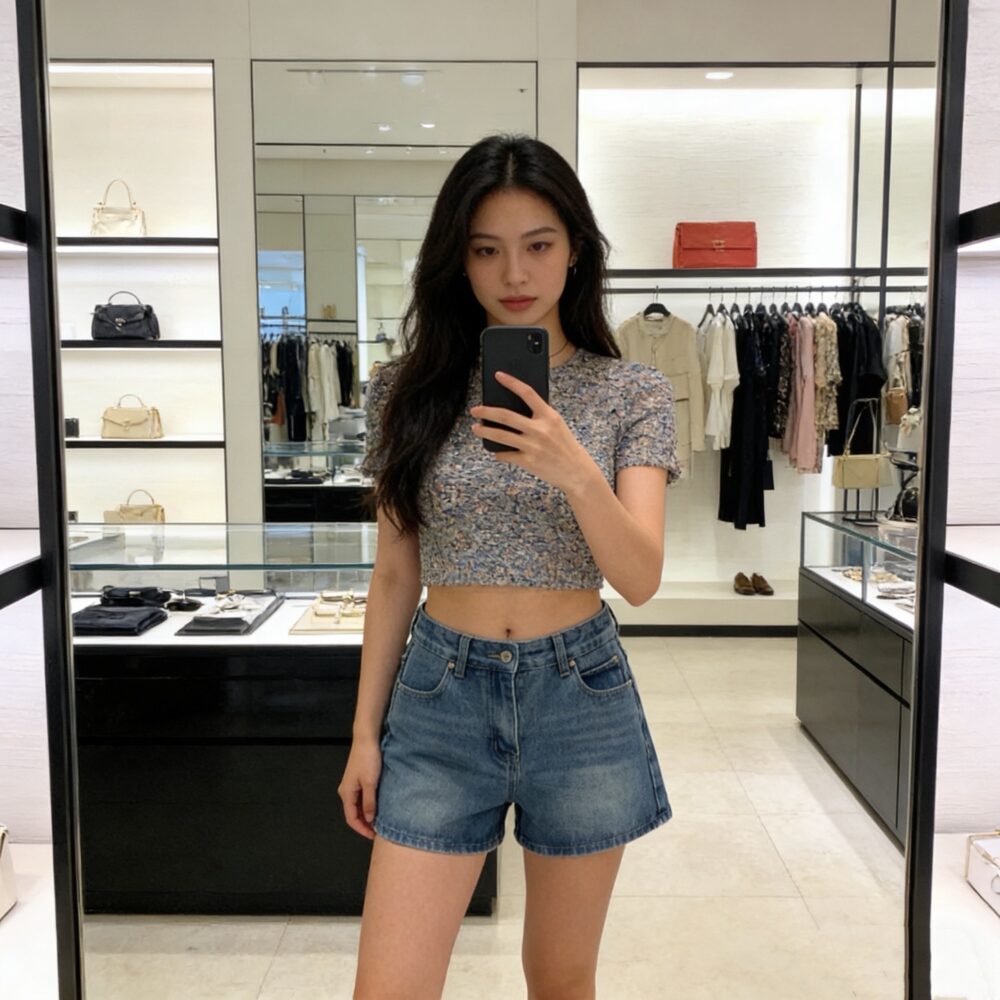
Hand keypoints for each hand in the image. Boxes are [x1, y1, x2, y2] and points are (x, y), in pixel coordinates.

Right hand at [337, 735, 382, 839]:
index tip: (373, 836)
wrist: (366, 739)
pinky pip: (360, 798)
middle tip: (378, 831)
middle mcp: (346, 791)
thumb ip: (369, 802)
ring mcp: (351, 785)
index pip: (351, 818)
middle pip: (353, 813)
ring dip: (366, 815)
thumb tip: (369, 820)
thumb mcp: (370, 783)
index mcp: (346, 793)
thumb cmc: (368, 759)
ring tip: (379, 821)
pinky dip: (367, 805)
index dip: (362, 829)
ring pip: (357, 806)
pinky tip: (377, 807)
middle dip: (364, 824)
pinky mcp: (357, 779)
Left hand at [469, 371, 597, 495]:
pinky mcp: (528, 461)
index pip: (527, 393)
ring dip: (485, 431)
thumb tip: (514, 410)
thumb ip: (539, 416)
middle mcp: (540, 429)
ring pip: (501, 436)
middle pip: (506, 416)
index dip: (511, 382)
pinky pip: (506, 455)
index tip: (498, 375)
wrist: (577, 472)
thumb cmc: (565, 446)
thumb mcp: (557, 425)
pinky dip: (499, 453)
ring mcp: (533, 446)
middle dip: (486, 412)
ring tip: (475, 428)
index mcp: (549, 416)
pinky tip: (496, 451)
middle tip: (475, 410)